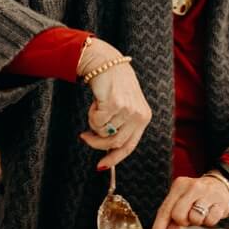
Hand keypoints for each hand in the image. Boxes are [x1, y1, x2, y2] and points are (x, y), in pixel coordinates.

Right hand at [78, 40, 150, 168]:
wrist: (108, 63)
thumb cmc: (115, 85)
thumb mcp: (126, 106)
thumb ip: (121, 126)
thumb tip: (107, 150)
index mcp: (144, 117)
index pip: (130, 146)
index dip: (115, 159)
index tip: (101, 166)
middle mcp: (138, 115)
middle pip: (114, 143)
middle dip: (97, 143)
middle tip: (85, 136)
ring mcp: (127, 110)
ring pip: (103, 132)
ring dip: (93, 123)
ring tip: (95, 109)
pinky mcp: (114, 104)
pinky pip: (96, 122)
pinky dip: (91, 115)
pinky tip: (95, 102)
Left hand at [150, 174, 228, 228]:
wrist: (222, 186)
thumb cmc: (198, 196)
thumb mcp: (182, 203)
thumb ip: (171, 220)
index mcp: (179, 185)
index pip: (165, 209)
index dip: (159, 227)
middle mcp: (192, 187)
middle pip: (178, 215)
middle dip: (182, 222)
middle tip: (189, 218)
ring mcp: (208, 193)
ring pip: (194, 218)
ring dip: (197, 221)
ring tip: (201, 213)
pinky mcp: (221, 202)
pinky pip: (210, 221)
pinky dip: (209, 221)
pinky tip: (211, 212)